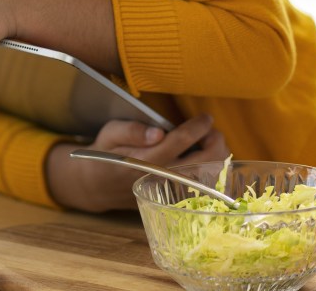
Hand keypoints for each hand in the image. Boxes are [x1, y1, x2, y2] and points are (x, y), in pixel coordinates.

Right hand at [46, 114, 228, 211]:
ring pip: (209, 176)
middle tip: (212, 130)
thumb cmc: (105, 154)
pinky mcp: (174, 198)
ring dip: (217, 157)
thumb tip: (158, 132)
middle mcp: (161, 176)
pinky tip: (208, 159)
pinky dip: (214, 171)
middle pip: (203, 162)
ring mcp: (170, 190)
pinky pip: (205, 186)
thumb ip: (131, 130)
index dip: (198, 127)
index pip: (180, 141)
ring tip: (211, 142)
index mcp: (145, 159)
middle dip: (215, 142)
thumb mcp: (109, 134)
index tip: (206, 117)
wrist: (98, 185)